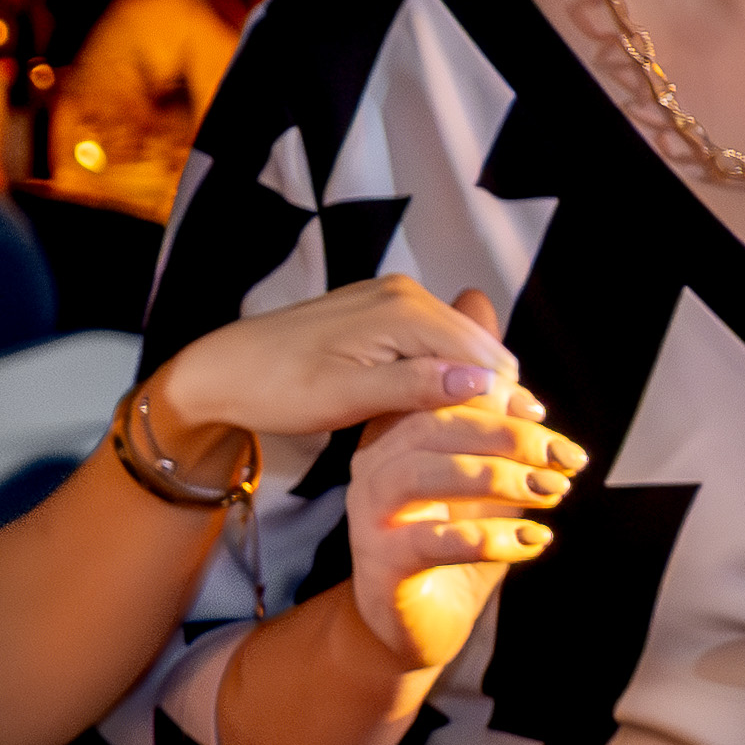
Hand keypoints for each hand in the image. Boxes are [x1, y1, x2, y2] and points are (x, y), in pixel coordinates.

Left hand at [148, 271, 535, 457]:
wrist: (222, 371)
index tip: (521, 449)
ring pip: (461, 348)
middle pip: (480, 349)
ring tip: (482, 439)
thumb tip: (482, 384)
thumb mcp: (345, 397)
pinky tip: (444, 414)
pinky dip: (447, 376)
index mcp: (402, 309)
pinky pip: (434, 344)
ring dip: (474, 388)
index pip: (483, 357)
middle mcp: (405, 293)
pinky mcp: (383, 312)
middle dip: (497, 396)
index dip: (505, 404)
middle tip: (511, 451)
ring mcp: (394, 299)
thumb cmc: (274, 389)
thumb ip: (414, 387)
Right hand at [343, 297, 576, 668]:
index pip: (438, 398)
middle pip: (430, 427)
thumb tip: (476, 297)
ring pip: (427, 476)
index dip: (497, 400)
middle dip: (507, 435)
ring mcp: (370, 518)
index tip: (550, 422)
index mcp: (393, 438)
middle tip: (565, 457)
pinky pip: (435, 541)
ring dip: (501, 480)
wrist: (415, 621)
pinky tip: (532, 541)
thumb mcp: (476, 461)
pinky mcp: (382, 565)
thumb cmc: (451, 536)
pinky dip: (493, 538)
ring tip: (552, 494)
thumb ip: (481, 394)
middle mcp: (372, 471)